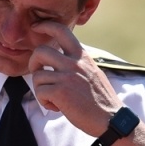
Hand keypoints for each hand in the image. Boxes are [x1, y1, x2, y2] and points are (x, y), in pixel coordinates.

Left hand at [25, 20, 122, 137]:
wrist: (111, 120)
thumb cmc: (101, 100)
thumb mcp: (93, 73)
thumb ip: (78, 63)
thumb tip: (63, 58)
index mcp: (82, 56)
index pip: (62, 30)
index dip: (45, 26)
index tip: (36, 27)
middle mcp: (74, 63)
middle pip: (40, 51)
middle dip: (33, 64)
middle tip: (39, 74)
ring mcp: (67, 77)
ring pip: (37, 76)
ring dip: (41, 89)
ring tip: (54, 99)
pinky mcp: (61, 92)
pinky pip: (40, 92)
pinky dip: (44, 102)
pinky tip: (57, 107)